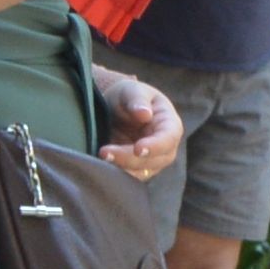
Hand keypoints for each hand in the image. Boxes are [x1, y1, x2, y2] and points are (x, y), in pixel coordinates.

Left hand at [93, 67, 185, 182]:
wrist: (115, 108)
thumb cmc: (128, 96)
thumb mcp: (131, 91)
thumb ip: (137, 100)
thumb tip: (145, 114)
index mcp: (170, 124)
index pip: (169, 139)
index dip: (155, 146)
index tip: (138, 148)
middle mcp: (165, 147)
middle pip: (154, 160)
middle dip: (129, 159)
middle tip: (105, 152)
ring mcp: (152, 161)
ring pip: (141, 173)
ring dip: (120, 169)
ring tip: (100, 157)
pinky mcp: (136, 170)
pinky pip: (128, 177)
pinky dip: (115, 174)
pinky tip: (99, 166)